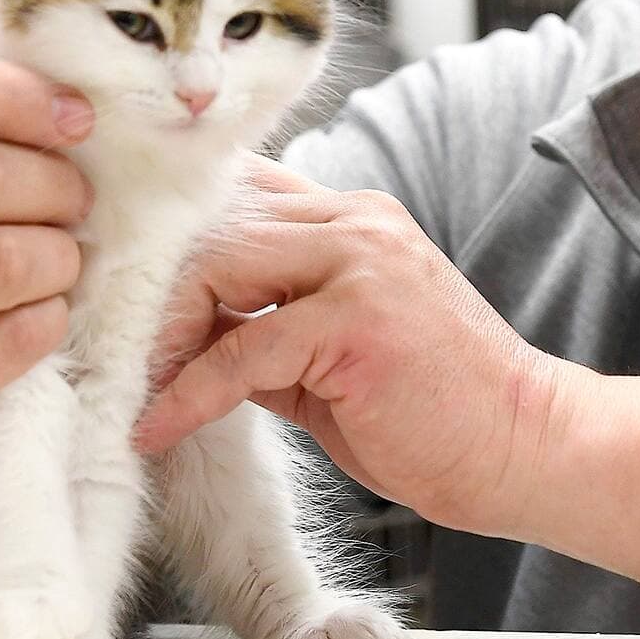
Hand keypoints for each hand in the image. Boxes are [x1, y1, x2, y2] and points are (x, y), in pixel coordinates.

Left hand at [134, 163, 565, 537]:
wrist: (527, 445)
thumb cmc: (434, 411)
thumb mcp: (333, 354)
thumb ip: (266, 325)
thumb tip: (182, 339)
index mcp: (353, 220)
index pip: (239, 193)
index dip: (171, 232)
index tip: (118, 287)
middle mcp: (357, 222)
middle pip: (213, 221)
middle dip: (151, 286)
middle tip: (112, 349)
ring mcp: (362, 263)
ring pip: (219, 264)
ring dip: (162, 333)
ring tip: (133, 385)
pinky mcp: (358, 320)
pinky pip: (243, 347)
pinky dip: (190, 392)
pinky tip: (160, 427)